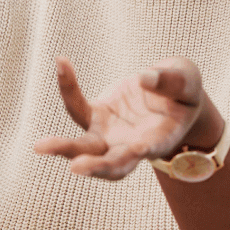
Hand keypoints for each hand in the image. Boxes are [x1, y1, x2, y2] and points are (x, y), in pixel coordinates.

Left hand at [34, 57, 210, 179]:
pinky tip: (62, 62)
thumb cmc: (184, 92)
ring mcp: (109, 135)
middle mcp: (130, 146)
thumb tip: (145, 78)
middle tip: (77, 168)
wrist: (171, 93)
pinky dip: (69, 87)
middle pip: (111, 163)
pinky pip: (77, 106)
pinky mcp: (96, 117)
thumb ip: (173, 81)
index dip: (139, 152)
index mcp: (159, 141)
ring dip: (64, 149)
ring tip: (40, 146)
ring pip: (84, 147)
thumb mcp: (189, 82)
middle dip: (96, 167)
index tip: (138, 150)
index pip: (147, 150)